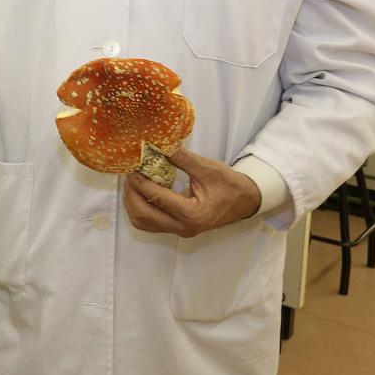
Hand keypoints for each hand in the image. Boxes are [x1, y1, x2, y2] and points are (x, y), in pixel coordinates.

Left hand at [124, 147, 261, 237]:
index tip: (132, 165)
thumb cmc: (230, 185)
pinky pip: (149, 223)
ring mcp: (179, 230)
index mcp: (192, 214)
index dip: (140, 180)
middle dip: (131, 192)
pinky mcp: (176, 228)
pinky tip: (140, 192)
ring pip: (143, 222)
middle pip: (143, 214)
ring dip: (132, 202)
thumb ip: (181, 158)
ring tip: (132, 181)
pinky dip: (139, 208)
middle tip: (129, 172)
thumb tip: (157, 144)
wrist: (245, 201)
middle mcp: (184, 227)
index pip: (157, 197)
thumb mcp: (208, 168)